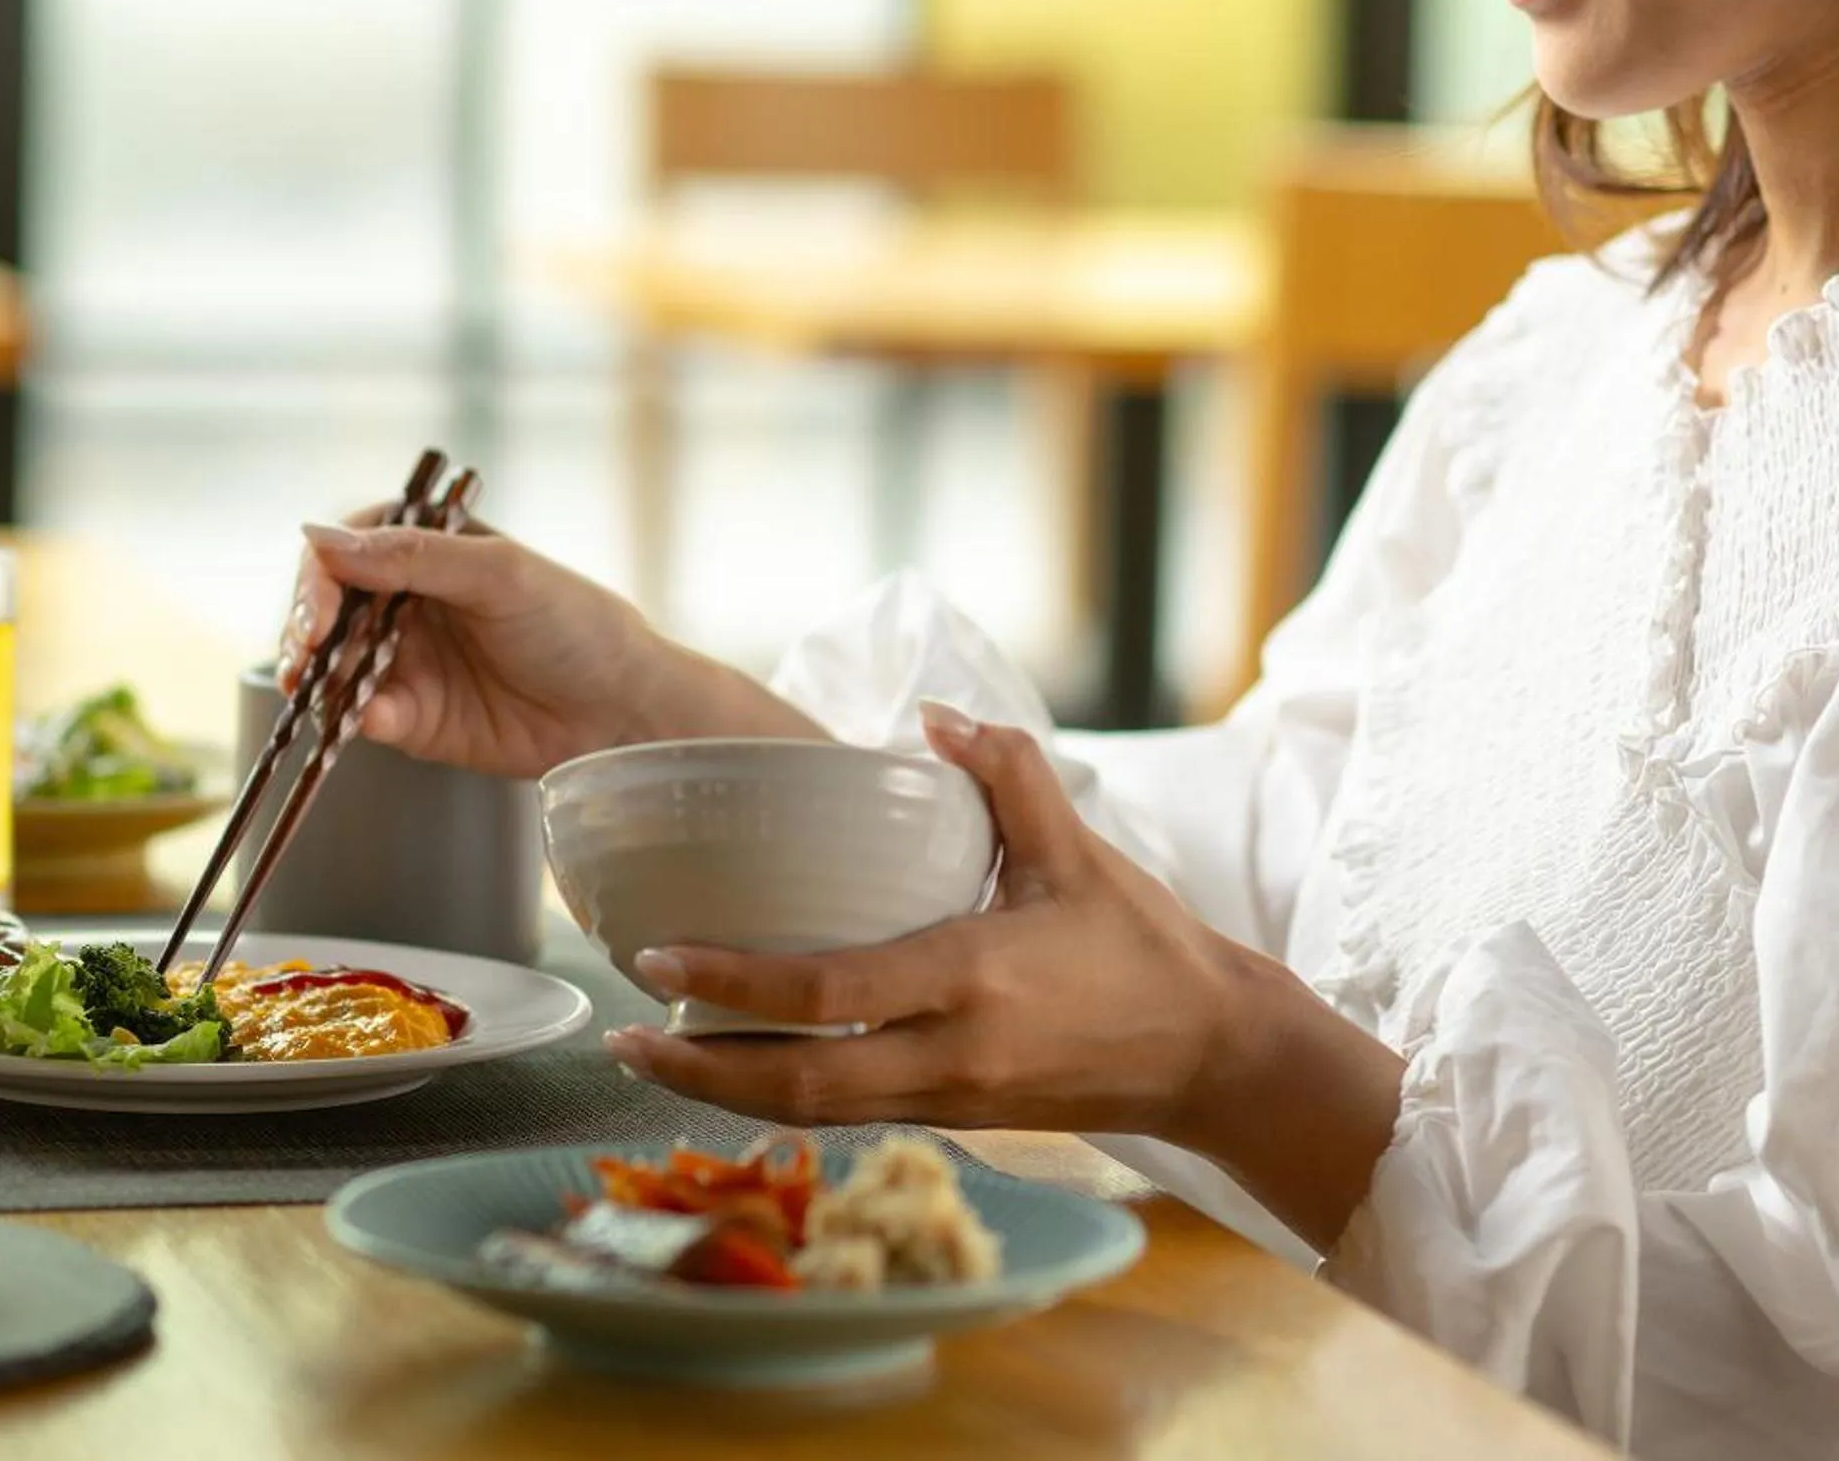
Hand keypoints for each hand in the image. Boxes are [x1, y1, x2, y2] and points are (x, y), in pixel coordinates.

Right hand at [277, 514, 668, 779]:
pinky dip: (355, 717)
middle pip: (326, 608)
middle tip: (308, 651)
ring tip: (319, 688)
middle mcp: (408, 604)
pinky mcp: (414, 720)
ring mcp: (407, 663)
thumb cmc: (576, 625)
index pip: (346, 549)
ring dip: (317, 675)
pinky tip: (372, 716)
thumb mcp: (500, 575)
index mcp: (428, 551)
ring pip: (333, 665)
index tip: (320, 610)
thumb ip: (413, 557)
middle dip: (305, 626)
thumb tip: (320, 536)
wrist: (623, 711)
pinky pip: (365, 715)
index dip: (320, 576)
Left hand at [601, 704, 1258, 1139]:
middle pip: (798, 1086)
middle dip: (699, 1067)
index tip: (660, 958)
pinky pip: (849, 1116)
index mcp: (974, 980)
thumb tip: (931, 716)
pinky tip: (736, 1069)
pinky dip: (782, 1100)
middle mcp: (951, 1055)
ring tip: (654, 1053)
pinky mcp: (956, 1121)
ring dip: (726, 1092)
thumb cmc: (1146, 948)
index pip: (830, 996)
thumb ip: (1007, 774)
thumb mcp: (1079, 850)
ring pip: (816, 1115)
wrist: (1215, 1059)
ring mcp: (951, 1100)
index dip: (736, 982)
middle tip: (624, 1030)